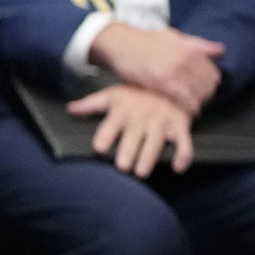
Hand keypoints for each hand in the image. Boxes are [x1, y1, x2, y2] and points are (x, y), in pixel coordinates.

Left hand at [66, 84, 193, 177]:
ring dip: (149, 158)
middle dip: (128, 151)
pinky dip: (183, 156)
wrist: (168, 82)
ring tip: (141, 172)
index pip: (110, 125)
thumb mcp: (111, 95)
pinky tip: (178, 168)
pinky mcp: (180, 127)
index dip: (104, 136)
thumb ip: (90, 105)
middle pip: (134, 138)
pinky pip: (184, 143)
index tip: (98, 148)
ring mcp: (162, 123)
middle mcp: (142, 117)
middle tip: (122, 167)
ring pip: (156, 142)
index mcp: (122, 111)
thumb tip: (69, 110)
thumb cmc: (135, 94)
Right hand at [89, 23, 222, 113]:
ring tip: (193, 106)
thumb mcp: (174, 36)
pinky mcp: (163, 82)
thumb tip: (221, 50)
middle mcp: (186, 59)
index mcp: (191, 49)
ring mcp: (175, 71)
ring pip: (199, 94)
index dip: (211, 84)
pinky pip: (185, 100)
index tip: (205, 88)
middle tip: (199, 99)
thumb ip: (198, 44)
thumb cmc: (144, 41)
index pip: (213, 72)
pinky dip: (189, 107)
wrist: (120, 44)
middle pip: (208, 85)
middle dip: (205, 94)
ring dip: (198, 102)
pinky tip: (187, 110)